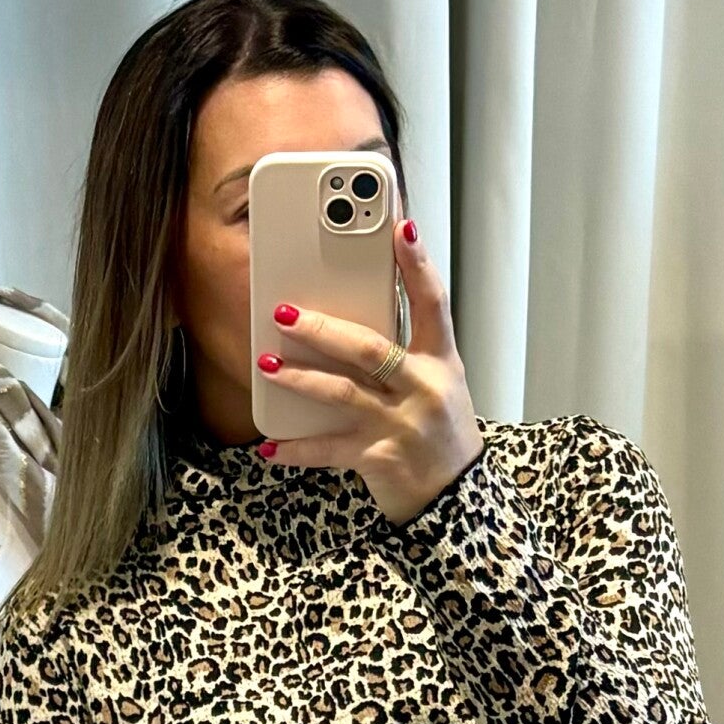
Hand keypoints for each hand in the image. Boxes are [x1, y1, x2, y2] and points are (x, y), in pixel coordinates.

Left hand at [253, 219, 481, 524]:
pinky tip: (270, 445)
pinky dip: (297, 448)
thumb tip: (350, 311)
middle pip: (370, 348)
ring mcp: (401, 425)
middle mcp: (424, 388)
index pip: (433, 302)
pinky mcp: (379, 458)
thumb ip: (404, 347)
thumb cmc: (438, 429)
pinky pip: (329, 449)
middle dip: (323, 328)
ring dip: (300, 378)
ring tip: (267, 364)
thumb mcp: (436, 381)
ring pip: (343, 393)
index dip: (417, 264)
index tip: (401, 226)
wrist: (455, 498)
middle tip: (283, 312)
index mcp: (441, 360)